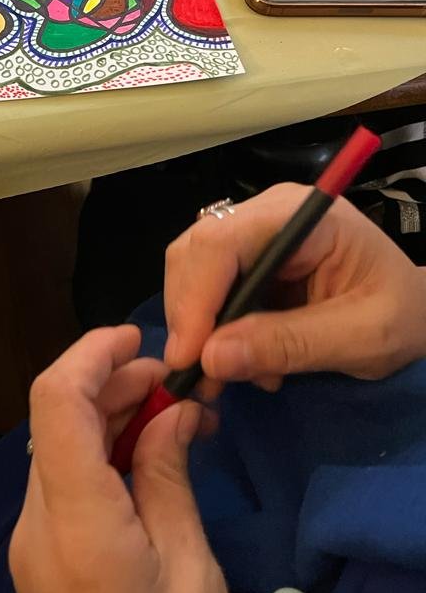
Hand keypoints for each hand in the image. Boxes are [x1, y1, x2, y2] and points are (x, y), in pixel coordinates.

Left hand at [10, 326, 226, 592]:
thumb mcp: (189, 568)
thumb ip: (170, 479)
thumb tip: (172, 412)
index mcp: (75, 520)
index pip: (57, 401)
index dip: (91, 353)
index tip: (136, 339)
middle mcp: (37, 520)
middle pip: (59, 418)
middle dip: (114, 383)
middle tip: (175, 384)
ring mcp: (32, 539)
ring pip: (61, 445)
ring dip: (110, 416)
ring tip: (171, 414)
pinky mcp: (41, 554)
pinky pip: (64, 480)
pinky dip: (102, 453)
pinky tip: (146, 455)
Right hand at [164, 184, 425, 392]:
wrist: (417, 310)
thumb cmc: (404, 315)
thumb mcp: (362, 338)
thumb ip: (289, 344)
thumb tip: (211, 358)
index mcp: (303, 215)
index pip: (224, 240)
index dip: (196, 296)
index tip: (189, 357)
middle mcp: (267, 212)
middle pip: (197, 251)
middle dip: (190, 317)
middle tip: (202, 379)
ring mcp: (254, 232)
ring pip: (192, 269)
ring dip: (198, 327)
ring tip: (229, 377)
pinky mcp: (247, 258)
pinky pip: (206, 287)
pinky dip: (210, 329)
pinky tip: (243, 361)